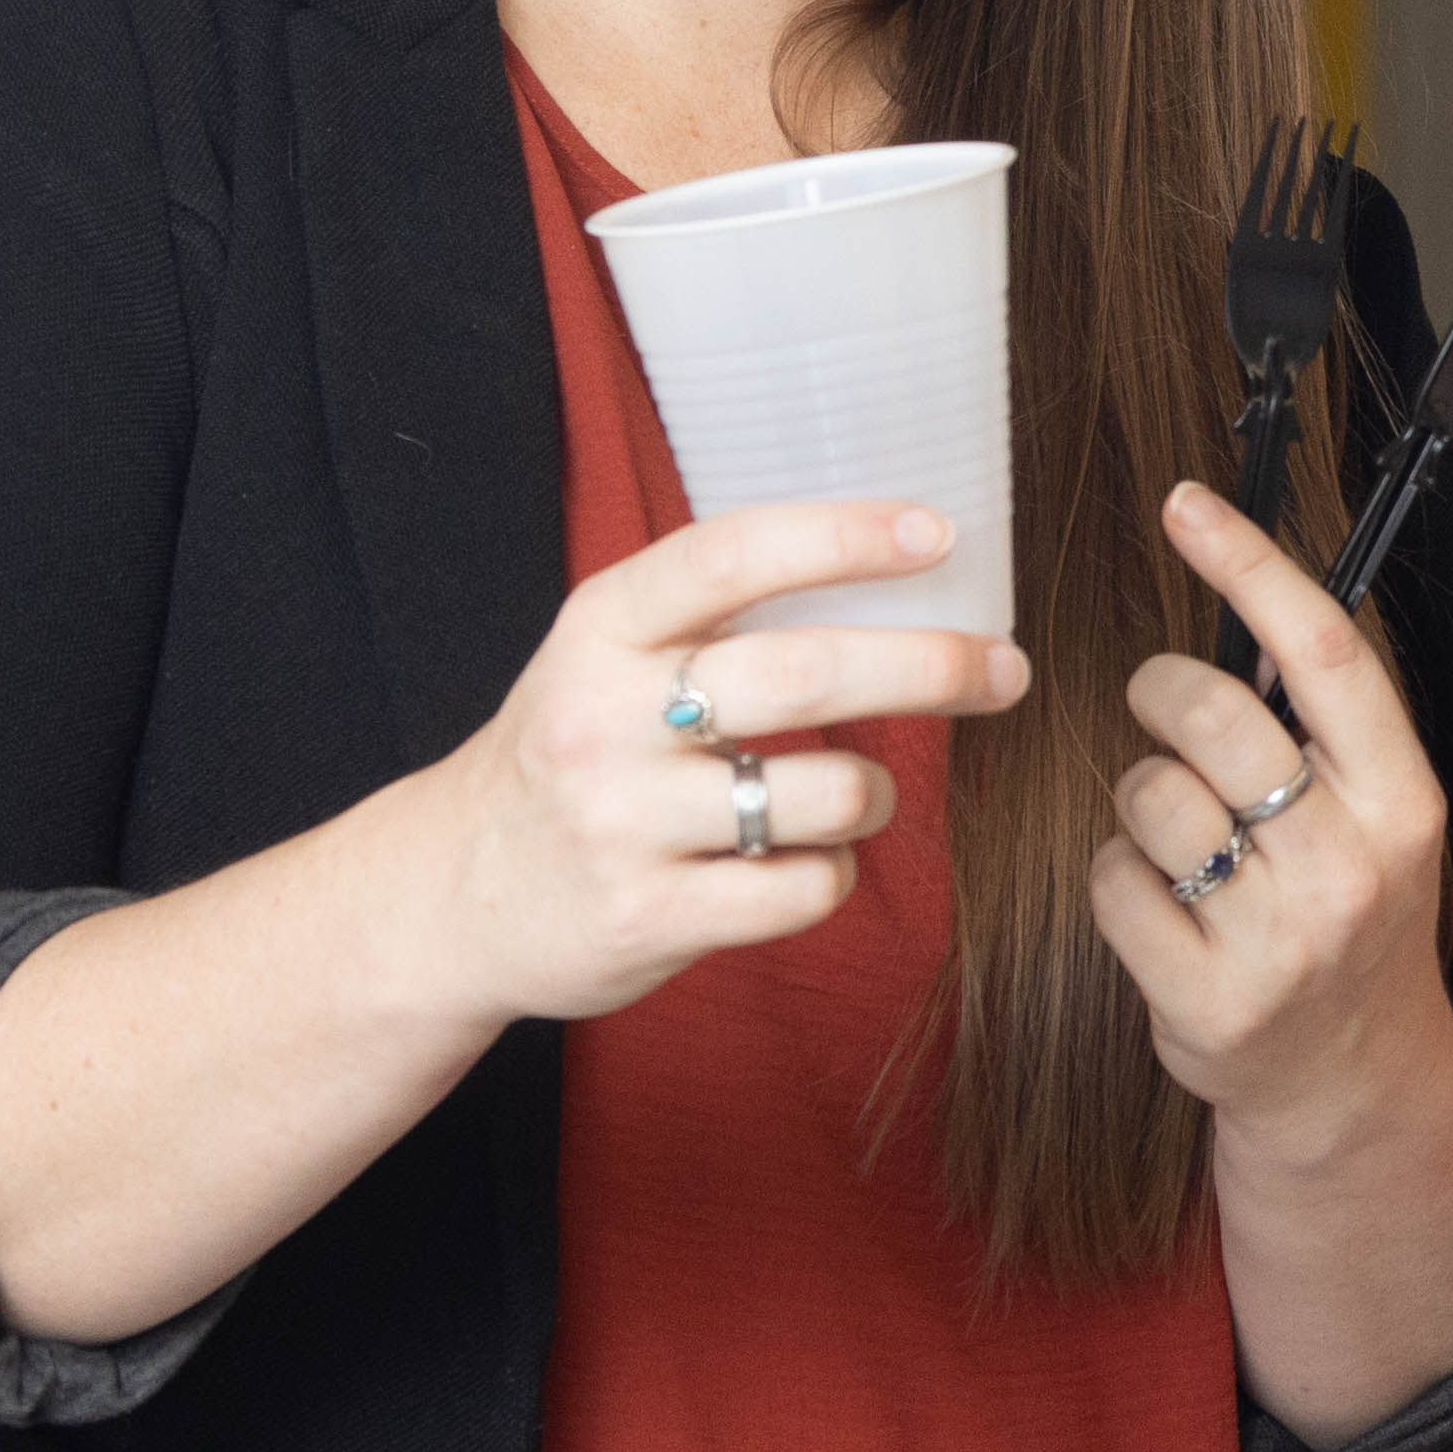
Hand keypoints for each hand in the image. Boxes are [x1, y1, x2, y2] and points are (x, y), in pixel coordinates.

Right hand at [421, 503, 1021, 1026]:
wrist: (448, 898)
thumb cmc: (571, 755)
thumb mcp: (605, 657)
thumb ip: (712, 613)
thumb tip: (896, 558)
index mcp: (599, 629)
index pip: (731, 556)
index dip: (843, 537)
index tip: (938, 535)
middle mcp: (602, 717)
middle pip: (804, 676)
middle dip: (930, 666)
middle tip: (1004, 669)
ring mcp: (621, 822)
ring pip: (823, 794)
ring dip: (876, 794)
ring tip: (858, 797)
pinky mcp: (647, 917)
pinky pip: (803, 890)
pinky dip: (832, 874)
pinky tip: (803, 864)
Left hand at [1091, 485, 1452, 1157]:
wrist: (1352, 1081)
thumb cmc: (1350, 918)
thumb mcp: (1380, 818)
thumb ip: (1327, 730)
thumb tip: (1244, 595)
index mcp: (1405, 800)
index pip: (1328, 654)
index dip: (1251, 566)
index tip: (1188, 503)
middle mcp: (1353, 864)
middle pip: (1217, 714)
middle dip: (1162, 690)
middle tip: (1160, 705)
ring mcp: (1281, 938)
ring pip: (1150, 796)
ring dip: (1140, 800)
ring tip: (1179, 837)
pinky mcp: (1207, 999)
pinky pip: (1113, 882)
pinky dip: (1118, 878)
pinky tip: (1160, 907)